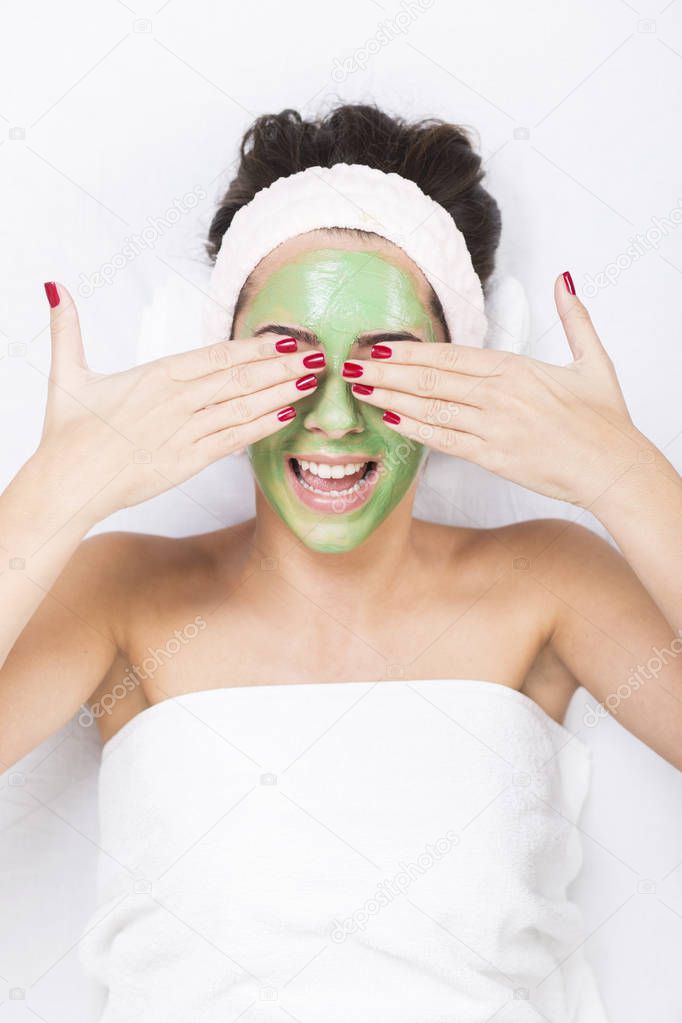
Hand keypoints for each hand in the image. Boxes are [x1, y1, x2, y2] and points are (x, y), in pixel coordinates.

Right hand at [36, 283, 323, 522]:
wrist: (67, 482)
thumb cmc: (69, 431)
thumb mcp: (68, 373)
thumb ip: (69, 328)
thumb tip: (55, 286)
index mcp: (156, 375)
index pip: (217, 355)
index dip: (256, 347)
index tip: (286, 340)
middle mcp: (177, 400)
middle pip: (240, 378)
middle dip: (283, 366)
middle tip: (318, 356)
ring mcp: (185, 432)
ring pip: (242, 407)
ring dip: (281, 394)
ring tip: (312, 382)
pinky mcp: (188, 461)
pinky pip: (233, 440)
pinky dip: (261, 428)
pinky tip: (286, 417)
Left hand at [346, 274, 649, 506]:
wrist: (613, 466)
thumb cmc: (603, 419)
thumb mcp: (593, 360)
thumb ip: (574, 317)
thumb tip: (564, 279)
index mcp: (515, 368)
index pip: (450, 356)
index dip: (410, 351)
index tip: (379, 347)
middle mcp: (498, 394)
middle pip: (430, 379)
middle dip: (386, 371)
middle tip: (351, 365)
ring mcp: (492, 427)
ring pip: (430, 408)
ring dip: (391, 398)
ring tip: (358, 389)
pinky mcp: (492, 457)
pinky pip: (444, 440)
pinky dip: (415, 430)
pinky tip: (389, 420)